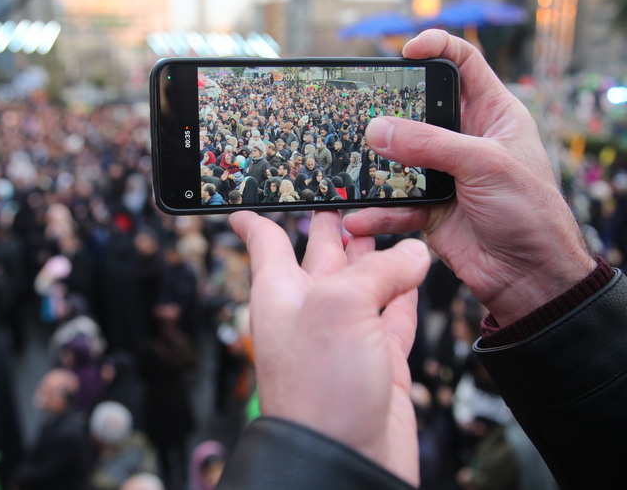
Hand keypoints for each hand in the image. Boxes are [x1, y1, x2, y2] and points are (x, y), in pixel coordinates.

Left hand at [229, 210, 429, 486]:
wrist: (342, 462)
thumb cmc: (318, 391)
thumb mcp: (339, 307)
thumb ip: (377, 271)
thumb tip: (413, 254)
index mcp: (282, 291)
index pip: (264, 240)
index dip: (254, 217)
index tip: (244, 201)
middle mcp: (312, 309)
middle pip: (320, 254)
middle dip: (330, 225)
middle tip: (343, 196)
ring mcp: (346, 335)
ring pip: (363, 280)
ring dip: (373, 253)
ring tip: (386, 222)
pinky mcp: (379, 359)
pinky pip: (394, 312)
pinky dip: (406, 290)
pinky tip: (415, 270)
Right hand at [344, 29, 595, 326]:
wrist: (529, 275)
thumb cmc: (530, 211)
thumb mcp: (485, 165)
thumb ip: (430, 144)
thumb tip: (377, 129)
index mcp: (492, 114)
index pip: (463, 64)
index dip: (436, 49)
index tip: (406, 51)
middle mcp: (465, 139)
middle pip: (419, 110)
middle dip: (390, 111)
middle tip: (361, 112)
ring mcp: (444, 173)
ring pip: (399, 158)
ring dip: (375, 166)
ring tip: (350, 167)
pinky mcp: (428, 207)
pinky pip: (394, 203)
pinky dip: (377, 212)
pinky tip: (359, 217)